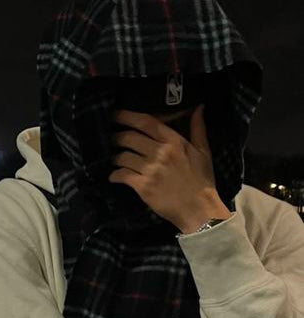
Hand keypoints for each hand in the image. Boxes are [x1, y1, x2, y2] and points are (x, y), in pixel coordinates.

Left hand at [108, 105, 219, 227]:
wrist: (199, 209)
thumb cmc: (201, 180)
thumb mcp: (203, 151)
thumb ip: (198, 128)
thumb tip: (198, 107)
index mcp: (174, 141)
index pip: (146, 122)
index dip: (127, 116)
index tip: (116, 114)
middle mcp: (160, 152)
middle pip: (129, 137)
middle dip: (117, 137)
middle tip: (114, 139)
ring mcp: (151, 170)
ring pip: (122, 156)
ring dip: (116, 157)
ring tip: (116, 159)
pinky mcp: (143, 186)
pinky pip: (122, 174)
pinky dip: (115, 175)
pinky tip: (114, 176)